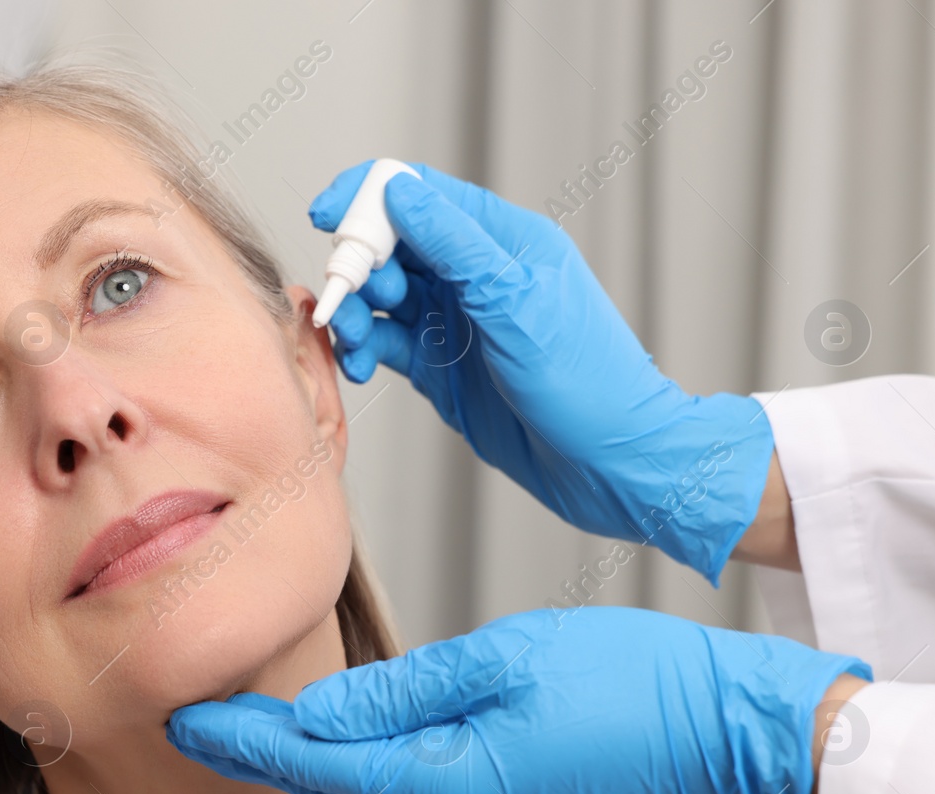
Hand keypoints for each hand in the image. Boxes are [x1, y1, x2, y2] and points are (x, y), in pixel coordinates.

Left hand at [167, 607, 870, 793]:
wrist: (730, 723)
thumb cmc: (636, 683)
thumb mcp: (506, 662)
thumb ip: (404, 691)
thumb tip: (318, 713)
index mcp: (452, 779)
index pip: (319, 764)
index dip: (246, 743)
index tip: (184, 723)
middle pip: (335, 783)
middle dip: (263, 754)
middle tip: (196, 720)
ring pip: (371, 784)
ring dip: (308, 757)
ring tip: (251, 723)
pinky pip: (414, 780)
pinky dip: (362, 758)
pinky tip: (343, 731)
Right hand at [310, 162, 775, 583]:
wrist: (609, 461)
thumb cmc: (587, 380)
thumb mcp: (517, 302)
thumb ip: (455, 245)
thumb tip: (401, 192)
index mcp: (500, 241)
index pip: (421, 195)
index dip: (368, 198)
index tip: (326, 215)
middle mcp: (473, 275)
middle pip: (391, 245)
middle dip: (356, 263)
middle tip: (342, 296)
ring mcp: (454, 322)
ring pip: (381, 297)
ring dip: (353, 309)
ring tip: (347, 336)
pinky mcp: (439, 367)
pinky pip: (384, 343)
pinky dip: (361, 348)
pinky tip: (354, 363)